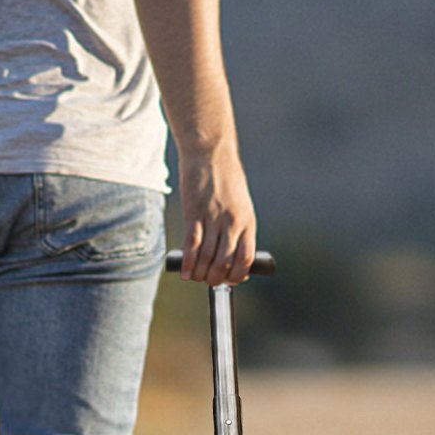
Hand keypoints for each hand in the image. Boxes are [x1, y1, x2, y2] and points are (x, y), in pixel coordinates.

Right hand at [177, 146, 255, 285]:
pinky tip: (186, 272)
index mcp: (247, 222)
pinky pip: (192, 245)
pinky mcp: (194, 213)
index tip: (229, 280)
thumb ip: (238, 227)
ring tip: (196, 278)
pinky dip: (188, 262)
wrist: (210, 152)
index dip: (238, 276)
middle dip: (216, 279)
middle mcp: (232, 222)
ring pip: (207, 258)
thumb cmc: (225, 178)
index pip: (246, 259)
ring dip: (201, 273)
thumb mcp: (240, 203)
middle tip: (208, 282)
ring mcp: (213, 218)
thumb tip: (232, 254)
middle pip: (225, 263)